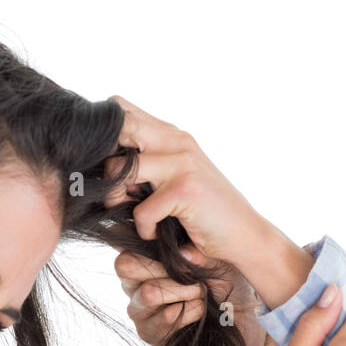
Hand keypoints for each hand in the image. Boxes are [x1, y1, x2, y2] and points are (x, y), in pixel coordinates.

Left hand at [103, 96, 269, 265]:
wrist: (246, 235)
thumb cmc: (205, 211)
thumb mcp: (174, 176)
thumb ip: (146, 161)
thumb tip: (99, 163)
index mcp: (172, 134)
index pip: (122, 110)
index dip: (103, 133)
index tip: (103, 162)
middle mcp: (177, 140)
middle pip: (118, 128)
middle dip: (104, 161)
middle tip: (115, 190)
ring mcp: (182, 162)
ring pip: (120, 169)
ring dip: (117, 198)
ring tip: (135, 213)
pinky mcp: (185, 189)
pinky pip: (141, 209)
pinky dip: (144, 228)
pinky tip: (157, 233)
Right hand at [114, 243, 260, 345]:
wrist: (239, 314)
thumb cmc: (223, 279)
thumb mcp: (215, 259)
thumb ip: (198, 253)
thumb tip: (183, 254)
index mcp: (142, 257)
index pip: (126, 245)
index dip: (149, 248)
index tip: (178, 255)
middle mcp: (132, 281)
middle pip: (126, 265)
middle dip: (167, 269)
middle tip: (194, 277)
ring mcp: (137, 307)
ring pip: (148, 293)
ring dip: (183, 292)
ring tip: (200, 293)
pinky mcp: (147, 331)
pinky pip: (164, 317)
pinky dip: (188, 312)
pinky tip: (199, 309)